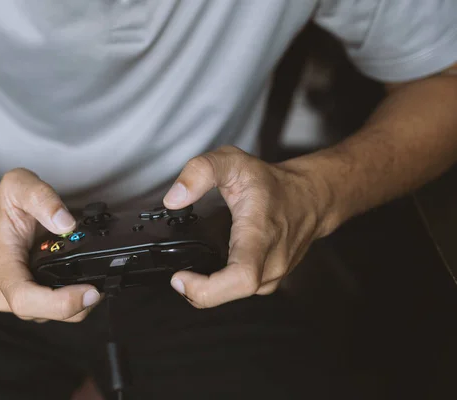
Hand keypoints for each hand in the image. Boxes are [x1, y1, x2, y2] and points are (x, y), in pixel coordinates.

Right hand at [0, 168, 100, 322]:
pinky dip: (78, 300)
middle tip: (102, 285)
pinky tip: (87, 282)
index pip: (25, 299)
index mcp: (2, 267)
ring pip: (57, 317)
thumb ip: (42, 198)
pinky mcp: (36, 304)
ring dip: (81, 303)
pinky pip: (60, 310)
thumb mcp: (18, 185)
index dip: (59, 303)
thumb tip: (67, 223)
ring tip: (96, 279)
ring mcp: (21, 301)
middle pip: (47, 314)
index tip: (88, 292)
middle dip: (79, 305)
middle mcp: (8, 291)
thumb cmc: (5, 210)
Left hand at [164, 146, 329, 307]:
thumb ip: (200, 172)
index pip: (241, 277)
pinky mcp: (272, 279)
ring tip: (191, 276)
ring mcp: (274, 274)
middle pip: (232, 294)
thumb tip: (174, 199)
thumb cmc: (273, 183)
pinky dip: (222, 287)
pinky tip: (212, 273)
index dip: (207, 288)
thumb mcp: (232, 161)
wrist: (311, 197)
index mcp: (259, 234)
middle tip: (178, 278)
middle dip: (199, 293)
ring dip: (209, 291)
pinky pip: (242, 292)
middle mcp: (270, 260)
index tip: (181, 279)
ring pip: (236, 297)